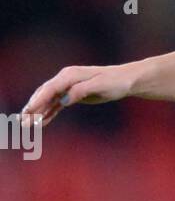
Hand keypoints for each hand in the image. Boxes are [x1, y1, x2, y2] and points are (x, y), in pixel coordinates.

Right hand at [20, 63, 140, 129]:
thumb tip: (63, 100)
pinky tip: (40, 123)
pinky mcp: (73, 95)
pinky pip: (57, 105)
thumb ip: (80, 91)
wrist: (126, 80)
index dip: (38, 100)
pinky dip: (48, 113)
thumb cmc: (115, 82)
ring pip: (49, 100)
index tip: (29, 111)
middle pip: (45, 94)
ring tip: (26, 125)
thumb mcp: (100, 86)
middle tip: (22, 121)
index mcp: (70, 75)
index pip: (50, 89)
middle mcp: (66, 79)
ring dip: (38, 112)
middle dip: (33, 107)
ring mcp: (68, 87)